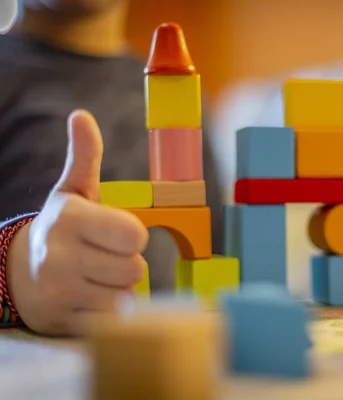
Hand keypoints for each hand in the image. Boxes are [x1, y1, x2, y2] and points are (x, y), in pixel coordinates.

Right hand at [7, 110, 148, 335]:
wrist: (20, 273)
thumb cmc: (61, 228)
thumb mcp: (72, 192)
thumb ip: (85, 157)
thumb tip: (81, 115)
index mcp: (70, 219)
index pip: (135, 236)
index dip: (133, 236)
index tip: (116, 233)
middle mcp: (60, 255)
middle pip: (136, 268)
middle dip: (127, 263)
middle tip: (104, 256)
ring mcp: (59, 291)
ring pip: (127, 294)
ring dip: (120, 286)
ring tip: (96, 276)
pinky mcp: (62, 320)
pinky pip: (114, 317)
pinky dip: (109, 309)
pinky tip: (90, 296)